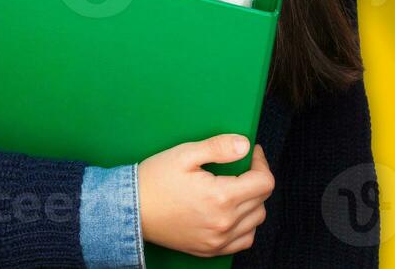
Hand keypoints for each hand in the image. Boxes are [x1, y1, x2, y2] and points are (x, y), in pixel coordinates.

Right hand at [137, 134, 273, 257]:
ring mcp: (219, 239)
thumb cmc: (154, 180)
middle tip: (240, 167)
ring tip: (234, 189)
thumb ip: (217, 147)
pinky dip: (245, 226)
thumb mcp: (183, 154)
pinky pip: (245, 240)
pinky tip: (231, 213)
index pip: (264, 182)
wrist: (130, 209)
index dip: (261, 163)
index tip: (252, 154)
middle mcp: (225, 222)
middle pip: (262, 200)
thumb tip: (245, 145)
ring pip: (256, 220)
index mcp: (221, 197)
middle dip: (256, 179)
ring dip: (252, 203)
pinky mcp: (211, 249)